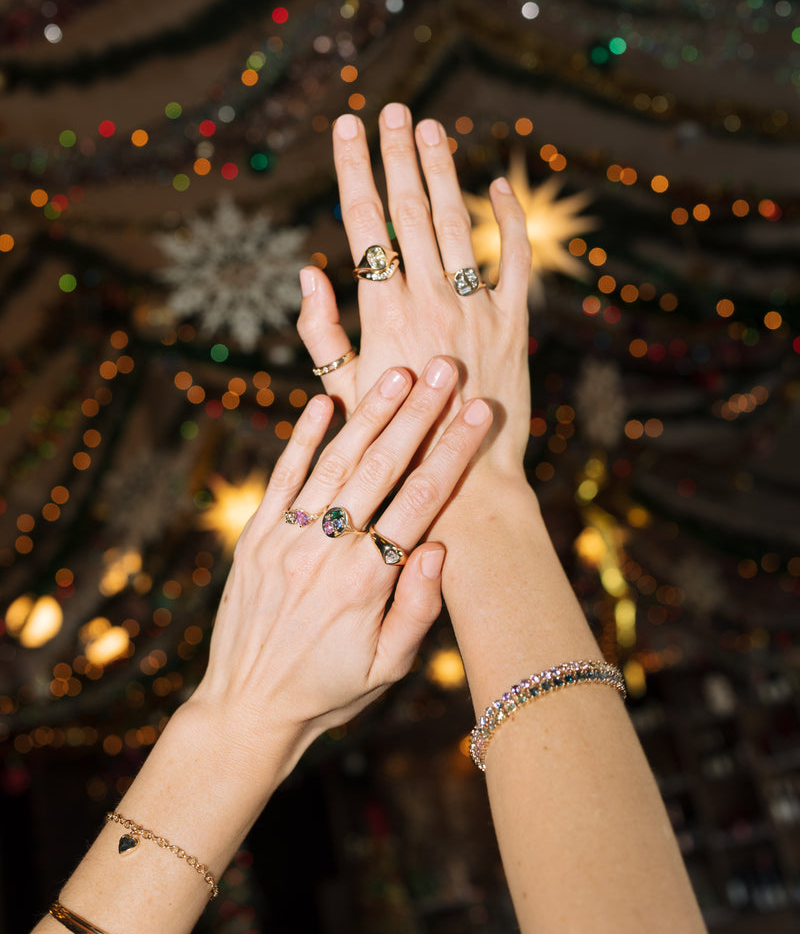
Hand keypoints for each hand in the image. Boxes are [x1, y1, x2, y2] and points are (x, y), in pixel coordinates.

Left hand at [186, 356, 491, 786]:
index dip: (452, 452)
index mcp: (367, 583)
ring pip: (335, 463)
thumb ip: (418, 607)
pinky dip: (303, 437)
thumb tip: (441, 546)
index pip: (421, 502)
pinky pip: (282, 476)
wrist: (245, 709)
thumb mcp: (388, 667)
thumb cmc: (329, 691)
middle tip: (446, 368)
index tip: (478, 412)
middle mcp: (326, 552)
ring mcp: (285, 539)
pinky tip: (325, 401)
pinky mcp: (253, 536)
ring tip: (400, 372)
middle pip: (381, 468)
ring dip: (369, 413)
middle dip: (419, 413)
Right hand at [297, 104, 531, 482]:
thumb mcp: (344, 393)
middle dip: (399, 153)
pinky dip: (509, 220)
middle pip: (411, 209)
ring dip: (446, 171)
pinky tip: (497, 185)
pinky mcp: (515, 322)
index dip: (354, 167)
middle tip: (393, 109)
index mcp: (385, 312)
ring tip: (434, 129)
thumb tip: (307, 271)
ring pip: (460, 222)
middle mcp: (432, 298)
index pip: (364, 223)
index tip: (348, 124)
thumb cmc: (395, 445)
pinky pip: (515, 259)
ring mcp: (477, 307)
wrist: (469, 484)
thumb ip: (322, 330)